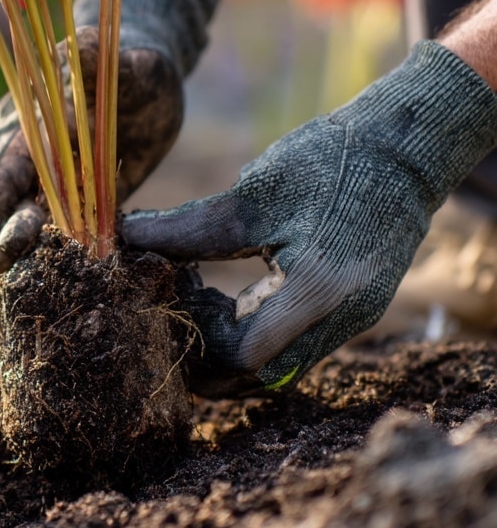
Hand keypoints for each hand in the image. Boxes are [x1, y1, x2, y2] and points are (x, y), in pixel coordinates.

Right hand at [0, 29, 183, 322]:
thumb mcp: (127, 63)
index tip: (0, 260)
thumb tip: (75, 51)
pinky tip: (19, 306)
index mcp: (18, 126)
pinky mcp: (44, 200)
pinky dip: (19, 272)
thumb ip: (97, 58)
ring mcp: (22, 180)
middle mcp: (8, 156)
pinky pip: (22, 241)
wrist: (141, 78)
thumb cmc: (137, 69)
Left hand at [122, 41, 496, 395]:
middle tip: (168, 310)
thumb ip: (189, 227)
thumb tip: (125, 239)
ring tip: (191, 298)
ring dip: (223, 347)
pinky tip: (217, 297)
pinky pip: (290, 346)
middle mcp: (342, 319)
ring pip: (274, 367)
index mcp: (320, 289)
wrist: (403, 152)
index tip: (168, 291)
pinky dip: (248, 333)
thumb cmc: (328, 161)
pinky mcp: (348, 314)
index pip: (244, 354)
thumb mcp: (254, 193)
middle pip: (259, 376)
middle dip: (204, 354)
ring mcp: (350, 322)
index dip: (196, 333)